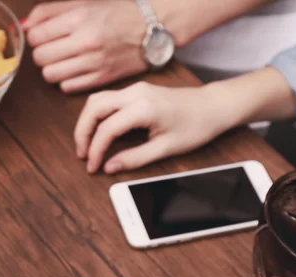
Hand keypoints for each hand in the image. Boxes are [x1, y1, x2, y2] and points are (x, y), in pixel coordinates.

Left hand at [23, 1, 146, 92]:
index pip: (36, 35)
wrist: (152, 29)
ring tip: (63, 60)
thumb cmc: (117, 13)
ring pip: (50, 75)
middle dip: (41, 52)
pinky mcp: (100, 79)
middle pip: (40, 57)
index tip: (43, 35)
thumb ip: (49, 11)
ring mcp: (93, 63)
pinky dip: (66, 80)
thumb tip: (24, 26)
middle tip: (52, 48)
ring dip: (51, 68)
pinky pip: (66, 87)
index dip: (35, 36)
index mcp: (80, 17)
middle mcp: (86, 41)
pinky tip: (75, 70)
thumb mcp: (84, 2)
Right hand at [74, 82, 223, 173]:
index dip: (95, 150)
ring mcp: (134, 89)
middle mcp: (135, 93)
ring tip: (87, 145)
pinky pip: (106, 99)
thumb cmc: (196, 125)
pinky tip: (97, 131)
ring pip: (96, 100)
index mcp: (144, 107)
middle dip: (82, 133)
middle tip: (82, 155)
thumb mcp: (166, 148)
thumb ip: (135, 158)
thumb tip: (110, 167)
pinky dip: (96, 115)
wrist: (213, 105)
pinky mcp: (135, 90)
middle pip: (93, 108)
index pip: (107, 129)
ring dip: (87, 122)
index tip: (92, 166)